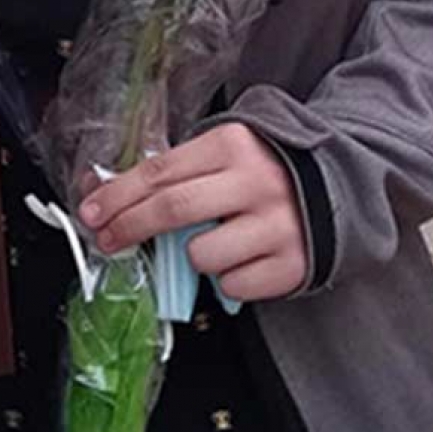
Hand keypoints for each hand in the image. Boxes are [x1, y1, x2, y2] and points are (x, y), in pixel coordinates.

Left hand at [77, 122, 307, 303]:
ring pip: (201, 255)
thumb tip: (105, 191)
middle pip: (172, 210)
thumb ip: (175, 169)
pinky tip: (241, 257)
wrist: (340, 185)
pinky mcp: (292, 264)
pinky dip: (226, 278)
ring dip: (190, 256)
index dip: (117, 196)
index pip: (159, 172)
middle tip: (108, 240)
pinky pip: (233, 285)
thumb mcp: (223, 153)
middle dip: (129, 228)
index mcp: (232, 145)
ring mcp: (276, 225)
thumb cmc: (265, 169)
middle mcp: (255, 182)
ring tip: (209, 242)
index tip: (92, 213)